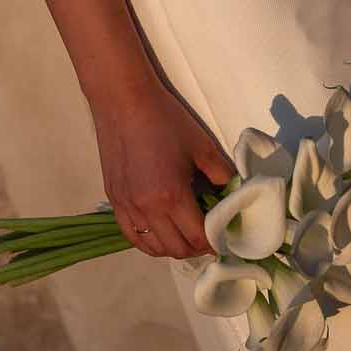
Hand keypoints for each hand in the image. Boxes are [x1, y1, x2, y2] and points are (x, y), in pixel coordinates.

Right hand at [90, 75, 234, 258]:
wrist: (124, 102)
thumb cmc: (166, 121)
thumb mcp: (203, 147)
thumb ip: (222, 175)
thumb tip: (235, 195)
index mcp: (171, 196)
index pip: (198, 237)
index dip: (216, 242)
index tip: (226, 237)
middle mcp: (147, 209)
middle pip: (177, 249)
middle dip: (198, 248)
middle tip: (210, 236)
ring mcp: (126, 207)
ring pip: (153, 248)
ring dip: (174, 247)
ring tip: (187, 235)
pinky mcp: (115, 201)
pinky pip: (132, 236)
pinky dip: (150, 242)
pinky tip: (161, 232)